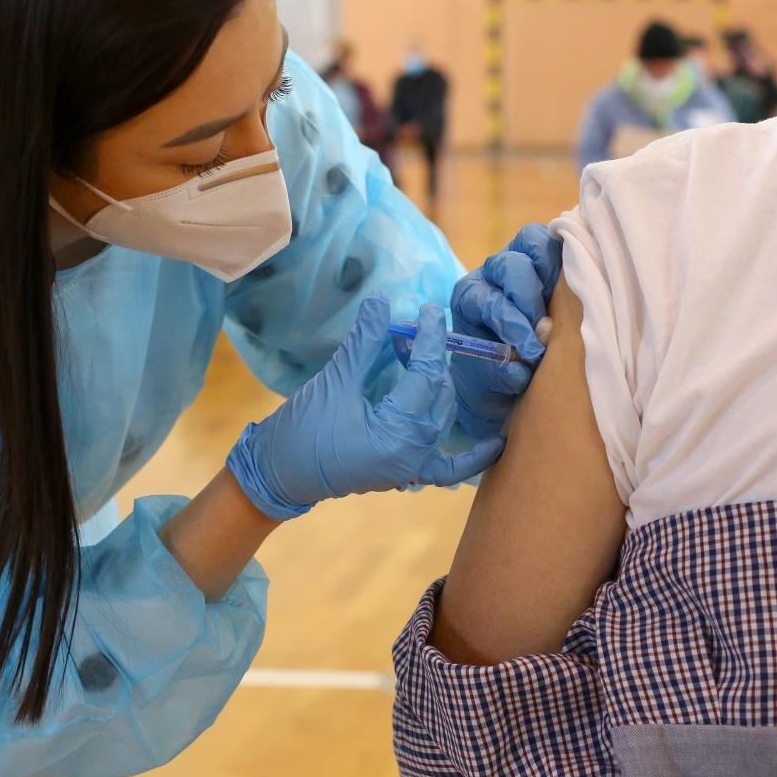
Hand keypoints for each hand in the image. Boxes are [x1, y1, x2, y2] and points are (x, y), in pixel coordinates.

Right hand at [227, 296, 505, 520]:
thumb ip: (364, 343)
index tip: (431, 311)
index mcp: (396, 434)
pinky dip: (472, 458)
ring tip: (417, 358)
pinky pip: (449, 469)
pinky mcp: (407, 474)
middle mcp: (413, 456)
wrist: (279, 474)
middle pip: (439, 397)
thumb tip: (382, 301)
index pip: (425, 377)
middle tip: (409, 332)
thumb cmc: (301, 430)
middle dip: (430, 360)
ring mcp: (412, 469)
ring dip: (439, 387)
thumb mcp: (334, 381)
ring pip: (444, 420)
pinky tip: (497, 445)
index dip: (429, 339)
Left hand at [450, 223, 562, 438]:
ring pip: (533, 241)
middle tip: (547, 330)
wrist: (511, 373)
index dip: (512, 324)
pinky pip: (557, 240)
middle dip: (530, 298)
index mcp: (470, 298)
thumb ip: (501, 372)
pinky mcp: (547, 254)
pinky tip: (580, 282)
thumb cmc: (498, 375)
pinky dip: (568, 255)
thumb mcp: (493, 381)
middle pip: (509, 265)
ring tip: (568, 301)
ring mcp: (520, 257)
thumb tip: (522, 365)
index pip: (489, 301)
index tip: (533, 351)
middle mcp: (491, 273)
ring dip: (552, 270)